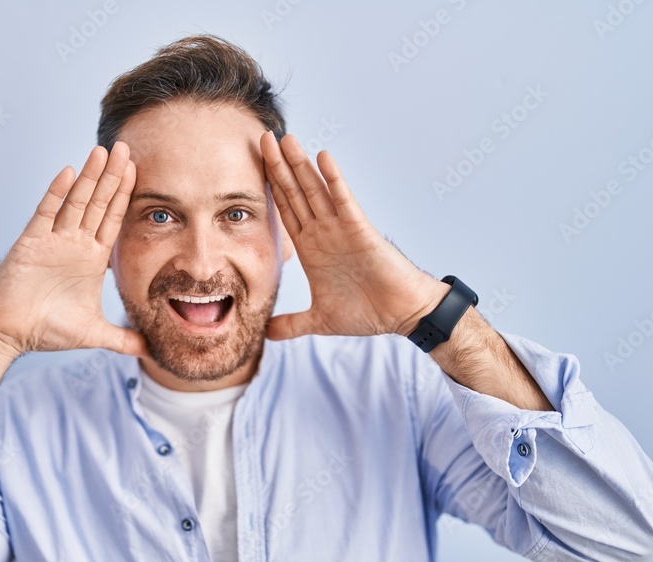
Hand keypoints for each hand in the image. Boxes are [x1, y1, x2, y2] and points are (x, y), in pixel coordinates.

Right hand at [0, 142, 147, 358]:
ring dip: (90, 177)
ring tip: (103, 151)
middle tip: (127, 147)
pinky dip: (58, 193)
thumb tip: (151, 351)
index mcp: (91, 259)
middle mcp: (74, 244)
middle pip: (98, 203)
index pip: (113, 221)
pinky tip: (70, 172)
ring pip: (76, 202)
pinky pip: (46, 212)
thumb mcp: (94, 333)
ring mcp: (53, 240)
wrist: (8, 334)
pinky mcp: (31, 242)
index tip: (140, 172)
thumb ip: (123, 340)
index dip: (125, 197)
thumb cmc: (46, 330)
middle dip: (113, 177)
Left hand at [259, 131, 447, 339]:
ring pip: (315, 190)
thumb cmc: (367, 312)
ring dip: (300, 165)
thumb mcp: (319, 320)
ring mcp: (341, 228)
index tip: (252, 167)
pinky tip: (323, 157)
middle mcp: (323, 232)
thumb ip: (292, 324)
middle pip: (295, 193)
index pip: (285, 211)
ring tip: (285, 139)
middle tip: (261, 137)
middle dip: (278, 166)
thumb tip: (265, 333)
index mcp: (310, 248)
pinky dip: (333, 179)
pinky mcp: (360, 230)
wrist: (400, 314)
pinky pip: (344, 201)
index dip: (269, 189)